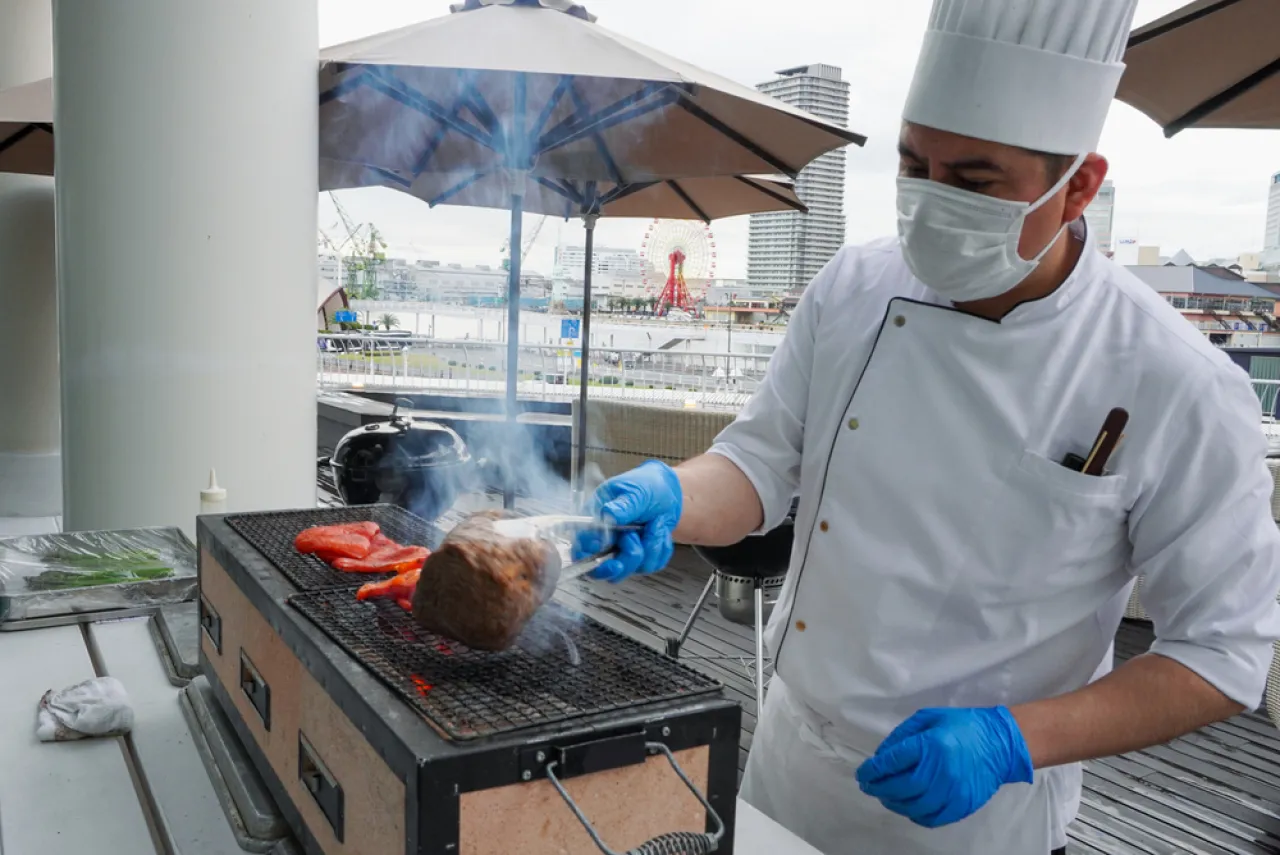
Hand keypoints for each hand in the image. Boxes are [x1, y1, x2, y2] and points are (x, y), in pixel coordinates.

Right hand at [572, 460, 681, 581]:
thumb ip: (622, 506)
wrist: (669, 491)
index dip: (590, 554)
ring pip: (631, 568)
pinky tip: (660, 532)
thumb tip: (607, 514)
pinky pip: (650, 565)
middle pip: (602, 568)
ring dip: (649, 547)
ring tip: (654, 524)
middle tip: (634, 541)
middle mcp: (605, 540)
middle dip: (624, 560)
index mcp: (595, 521)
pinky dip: (660, 549)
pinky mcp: (640, 559)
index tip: (606, 547)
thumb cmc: (646, 486)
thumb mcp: (634, 492)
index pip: (581, 546)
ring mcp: (622, 552)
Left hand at [855, 707, 1032, 827]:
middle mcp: (942, 771)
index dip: (872, 770)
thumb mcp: (929, 718)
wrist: (1000, 744)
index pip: (893, 762)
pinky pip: (932, 818)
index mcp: (932, 745)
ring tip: (885, 796)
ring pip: (914, 806)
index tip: (862, 773)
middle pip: (900, 787)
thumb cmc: (962, 726)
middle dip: (879, 788)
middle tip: (869, 786)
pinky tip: (908, 806)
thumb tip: (881, 755)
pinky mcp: (963, 805)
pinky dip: (915, 815)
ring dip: (894, 803)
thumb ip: (902, 735)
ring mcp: (954, 791)